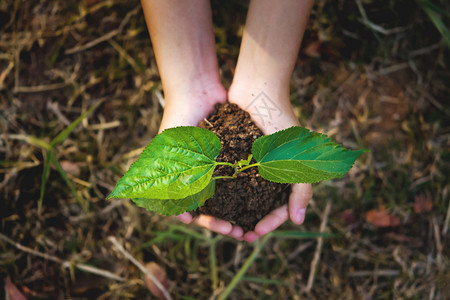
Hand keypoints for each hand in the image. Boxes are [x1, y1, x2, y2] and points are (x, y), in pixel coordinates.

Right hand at [158, 86, 244, 239]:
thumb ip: (172, 183)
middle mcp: (199, 173)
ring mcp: (215, 164)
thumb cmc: (178, 120)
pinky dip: (247, 188)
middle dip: (228, 221)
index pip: (197, 211)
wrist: (195, 89)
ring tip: (254, 220)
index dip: (211, 223)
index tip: (227, 229)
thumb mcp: (170, 153)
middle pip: (215, 207)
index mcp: (183, 178)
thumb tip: (185, 221)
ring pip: (229, 195)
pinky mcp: (230, 153)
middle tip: (244, 233)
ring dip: (239, 209)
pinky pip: (239, 175)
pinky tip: (261, 197)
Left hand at [229, 89, 312, 241]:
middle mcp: (262, 171)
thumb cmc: (280, 120)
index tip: (255, 233)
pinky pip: (221, 180)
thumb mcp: (296, 156)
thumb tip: (298, 221)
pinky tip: (207, 204)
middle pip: (255, 206)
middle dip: (246, 223)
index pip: (277, 208)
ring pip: (236, 197)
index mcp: (281, 174)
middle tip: (236, 235)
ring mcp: (243, 163)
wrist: (256, 88)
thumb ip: (301, 189)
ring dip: (229, 213)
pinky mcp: (226, 155)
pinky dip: (216, 194)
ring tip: (220, 223)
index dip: (269, 223)